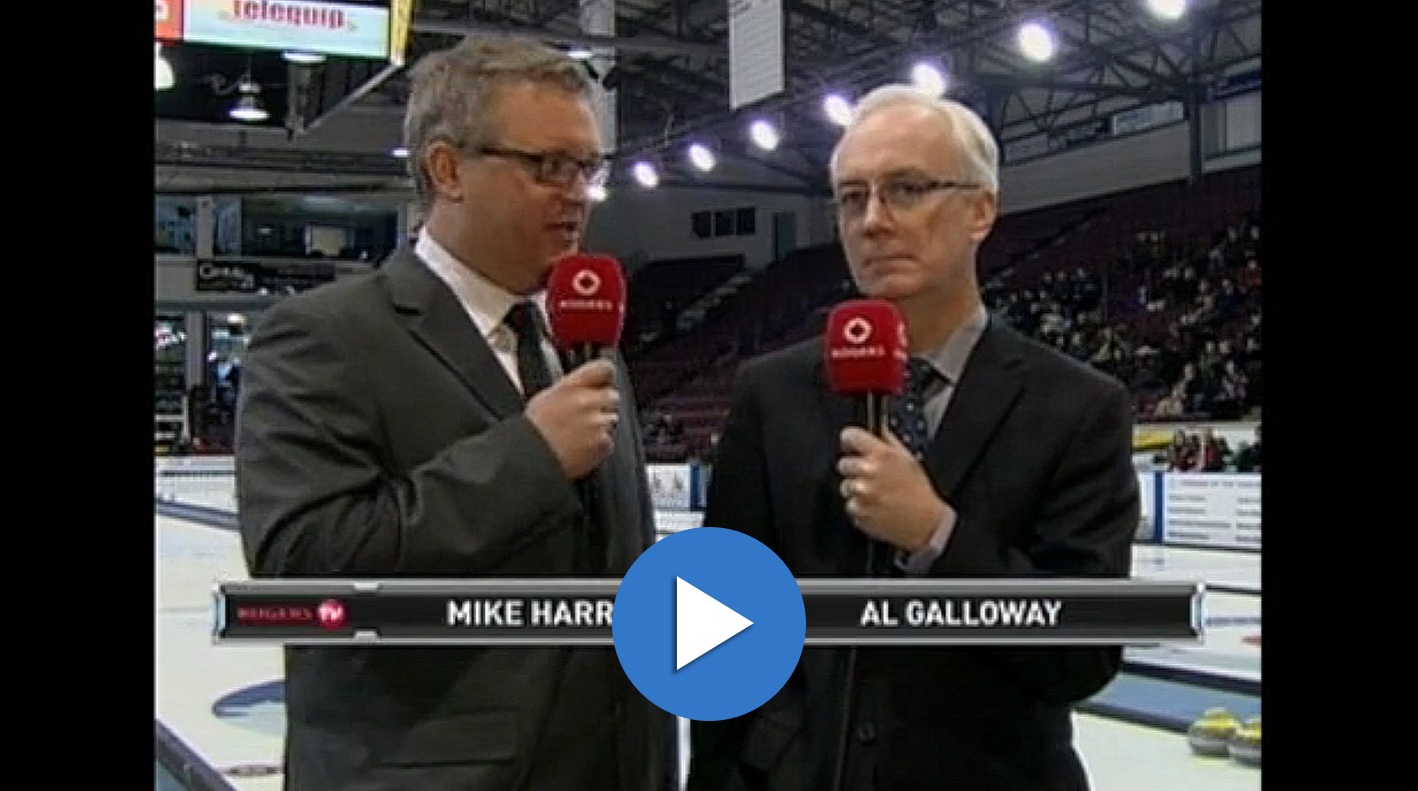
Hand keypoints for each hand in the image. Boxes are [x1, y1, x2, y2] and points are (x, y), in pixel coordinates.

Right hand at [525, 359, 620, 479]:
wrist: (530, 460)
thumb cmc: (533, 432)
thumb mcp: (547, 398)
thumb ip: (572, 389)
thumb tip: (587, 386)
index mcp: (572, 386)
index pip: (604, 368)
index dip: (606, 375)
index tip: (605, 381)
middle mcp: (588, 401)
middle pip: (612, 396)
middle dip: (603, 405)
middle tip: (586, 417)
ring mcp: (598, 423)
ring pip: (611, 420)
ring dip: (601, 427)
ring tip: (578, 436)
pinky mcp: (603, 443)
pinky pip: (608, 441)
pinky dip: (599, 446)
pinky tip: (581, 448)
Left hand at [837, 427, 947, 553]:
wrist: (925, 522)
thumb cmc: (919, 492)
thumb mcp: (908, 459)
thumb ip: (888, 440)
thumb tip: (876, 428)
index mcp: (882, 455)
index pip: (850, 435)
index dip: (851, 440)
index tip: (853, 445)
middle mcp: (868, 472)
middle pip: (843, 463)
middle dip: (854, 468)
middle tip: (870, 475)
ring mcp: (862, 493)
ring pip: (845, 485)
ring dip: (856, 489)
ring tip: (876, 493)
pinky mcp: (858, 511)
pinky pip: (850, 504)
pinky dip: (859, 506)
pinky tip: (875, 505)